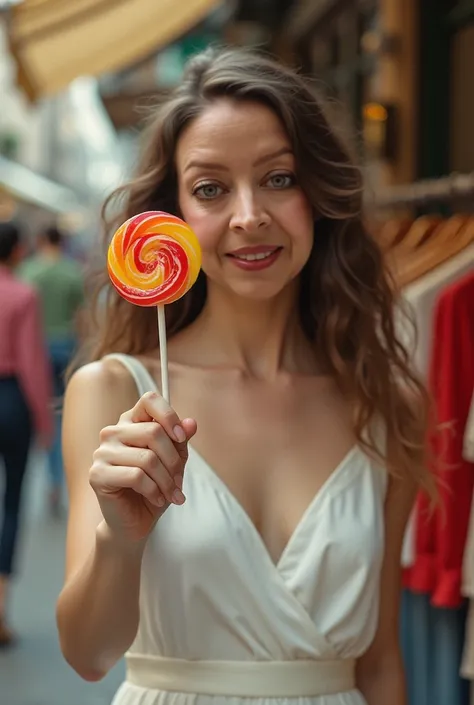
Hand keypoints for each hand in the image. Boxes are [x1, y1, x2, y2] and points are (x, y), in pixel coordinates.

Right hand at [89, 391, 196, 542]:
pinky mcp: (97, 474)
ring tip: (171, 493)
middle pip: (153, 432)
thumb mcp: (173, 462)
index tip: (182, 437)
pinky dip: (154, 490)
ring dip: (166, 480)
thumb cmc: (154, 488)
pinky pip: (136, 476)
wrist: (134, 522)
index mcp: (131, 422)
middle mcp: (113, 432)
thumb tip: (192, 423)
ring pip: (147, 458)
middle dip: (173, 460)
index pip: (149, 400)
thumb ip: (180, 441)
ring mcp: (102, 452)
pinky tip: (157, 498)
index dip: (169, 416)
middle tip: (179, 480)